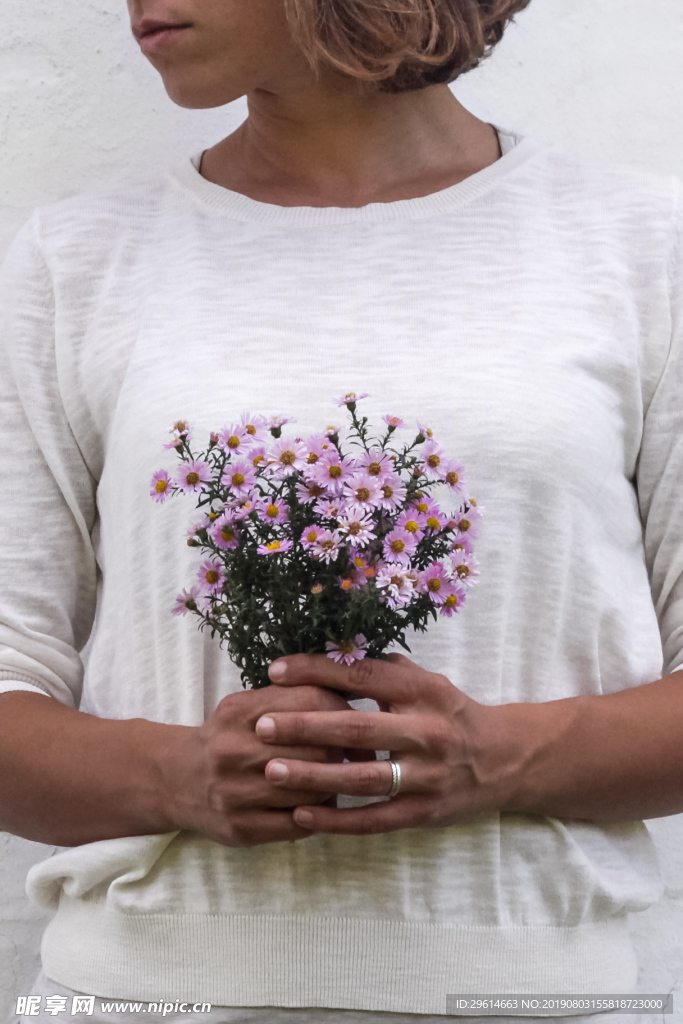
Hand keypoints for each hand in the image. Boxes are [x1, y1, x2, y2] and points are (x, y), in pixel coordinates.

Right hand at [161, 683, 376, 847]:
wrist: (175, 780)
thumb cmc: (227, 737)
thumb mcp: (249, 705)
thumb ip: (293, 696)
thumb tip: (353, 693)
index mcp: (240, 712)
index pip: (309, 702)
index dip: (342, 711)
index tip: (359, 720)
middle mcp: (234, 751)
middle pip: (316, 748)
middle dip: (344, 750)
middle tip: (361, 752)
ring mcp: (236, 793)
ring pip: (312, 790)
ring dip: (334, 785)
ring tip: (342, 778)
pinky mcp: (241, 828)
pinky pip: (298, 824)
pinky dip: (318, 815)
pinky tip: (320, 804)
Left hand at [257, 653, 522, 834]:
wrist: (504, 760)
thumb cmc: (451, 714)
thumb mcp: (427, 682)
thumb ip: (383, 671)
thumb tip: (331, 651)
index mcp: (423, 692)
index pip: (363, 677)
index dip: (318, 671)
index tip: (276, 670)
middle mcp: (427, 732)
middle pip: (358, 729)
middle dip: (305, 726)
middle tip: (261, 725)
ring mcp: (426, 776)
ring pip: (362, 779)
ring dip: (313, 775)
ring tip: (271, 770)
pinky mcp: (424, 813)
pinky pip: (374, 820)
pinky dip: (336, 820)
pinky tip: (301, 815)